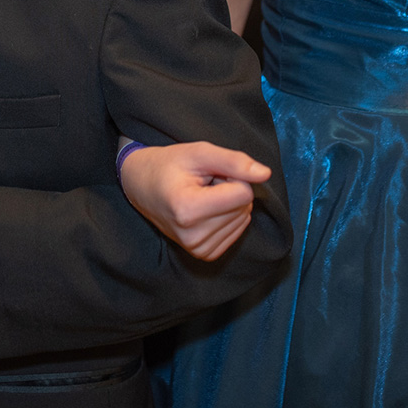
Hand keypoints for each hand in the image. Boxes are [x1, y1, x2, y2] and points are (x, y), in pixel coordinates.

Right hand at [119, 141, 270, 260]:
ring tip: (201, 195)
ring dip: (227, 203)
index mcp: (188, 209)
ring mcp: (198, 249)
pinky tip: (204, 209)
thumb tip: (265, 174)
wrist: (142, 186)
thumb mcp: (198, 153)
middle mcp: (193, 236)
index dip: (231, 175)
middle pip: (243, 207)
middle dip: (229, 189)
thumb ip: (233, 161)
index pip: (243, 193)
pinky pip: (237, 231)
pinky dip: (226, 216)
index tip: (208, 173)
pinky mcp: (204, 254)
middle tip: (202, 184)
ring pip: (242, 219)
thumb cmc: (169, 165)